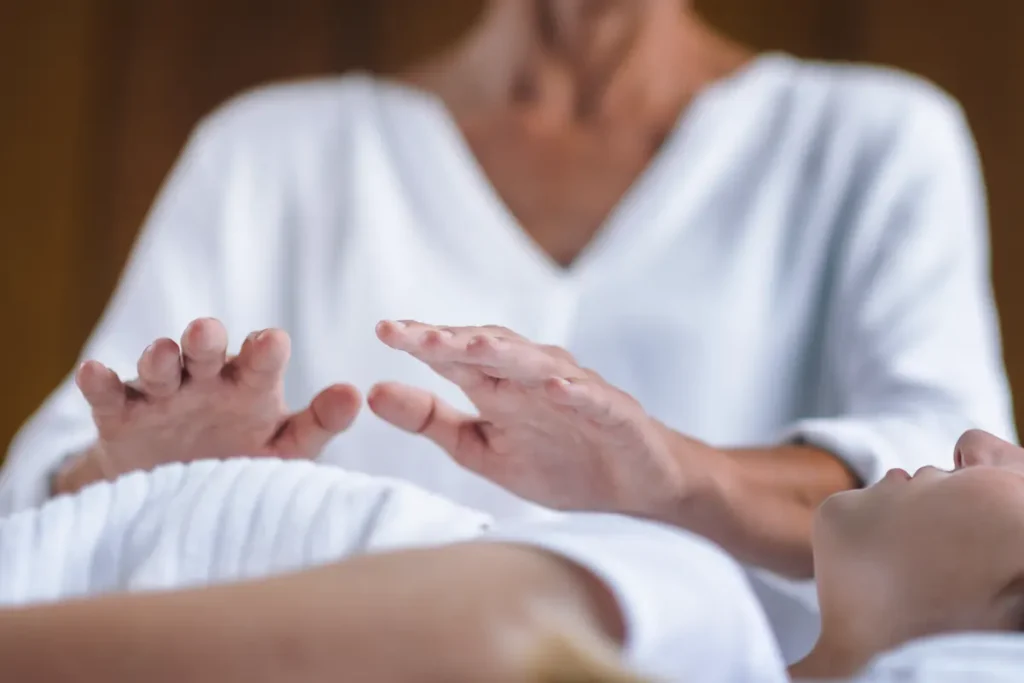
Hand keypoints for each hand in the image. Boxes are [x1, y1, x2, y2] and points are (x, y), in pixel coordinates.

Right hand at [65, 318, 359, 491]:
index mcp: (251, 383)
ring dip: (159, 357)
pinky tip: (92, 372)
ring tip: (163, 353)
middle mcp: (208, 379)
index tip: (273, 343)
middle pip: (207, 350)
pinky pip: (109, 395)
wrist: (183, 492)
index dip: (265, 349)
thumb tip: (356, 394)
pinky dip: (99, 382)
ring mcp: (163, 394)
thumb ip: (318, 423)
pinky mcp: (121, 415)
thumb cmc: (246, 459)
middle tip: (207, 332)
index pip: (261, 359)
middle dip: (206, 339)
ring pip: (160, 366)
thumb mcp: (286, 448)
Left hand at [368, 321, 710, 515]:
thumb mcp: (480, 448)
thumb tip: (372, 392)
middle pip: (489, 350)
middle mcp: (533, 378)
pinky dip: (573, 390)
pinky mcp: (614, 413)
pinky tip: (553, 385)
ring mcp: (576, 391)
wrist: (635, 490)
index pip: (454, 356)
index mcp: (498, 386)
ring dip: (504, 352)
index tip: (383, 332)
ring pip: (536, 363)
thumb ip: (430, 421)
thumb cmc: (558, 462)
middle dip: (450, 339)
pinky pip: (591, 398)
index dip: (421, 342)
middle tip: (411, 334)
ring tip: (469, 344)